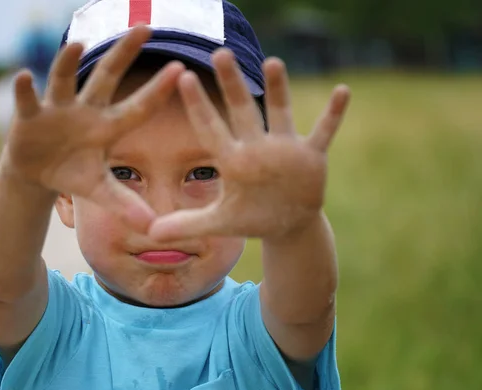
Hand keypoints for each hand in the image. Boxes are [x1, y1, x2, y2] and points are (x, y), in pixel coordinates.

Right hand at [1, 26, 184, 229]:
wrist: (36, 172)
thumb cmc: (72, 173)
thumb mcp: (98, 190)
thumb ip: (124, 204)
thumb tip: (152, 227)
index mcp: (108, 127)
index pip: (138, 107)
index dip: (157, 90)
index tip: (181, 68)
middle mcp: (86, 110)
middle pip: (107, 77)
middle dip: (124, 53)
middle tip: (144, 27)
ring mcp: (57, 109)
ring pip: (64, 80)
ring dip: (69, 63)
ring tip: (78, 45)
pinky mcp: (30, 115)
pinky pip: (28, 100)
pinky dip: (25, 90)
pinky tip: (24, 77)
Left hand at [149, 49, 349, 241]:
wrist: (286, 224)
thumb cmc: (250, 217)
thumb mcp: (219, 222)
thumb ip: (186, 224)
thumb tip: (149, 233)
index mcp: (232, 160)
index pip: (210, 128)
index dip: (198, 105)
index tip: (182, 78)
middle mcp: (256, 147)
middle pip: (241, 110)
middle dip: (232, 84)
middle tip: (219, 53)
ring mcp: (284, 148)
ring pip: (279, 112)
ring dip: (278, 89)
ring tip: (273, 62)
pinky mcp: (311, 156)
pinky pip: (324, 131)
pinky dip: (333, 114)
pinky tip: (343, 91)